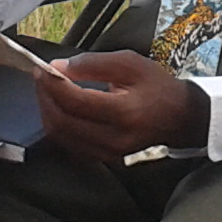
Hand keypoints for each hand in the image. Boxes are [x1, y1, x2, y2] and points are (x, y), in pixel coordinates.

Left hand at [38, 48, 208, 162]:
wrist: (179, 117)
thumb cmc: (156, 86)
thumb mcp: (130, 63)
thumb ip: (92, 63)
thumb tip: (58, 68)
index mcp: (124, 112)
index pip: (76, 101)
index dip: (53, 84)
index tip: (45, 68)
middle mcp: (114, 138)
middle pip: (63, 121)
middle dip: (45, 97)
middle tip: (42, 77)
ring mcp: (108, 153)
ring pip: (61, 136)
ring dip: (48, 111)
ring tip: (48, 90)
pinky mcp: (103, 158)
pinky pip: (68, 144)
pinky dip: (58, 125)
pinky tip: (59, 108)